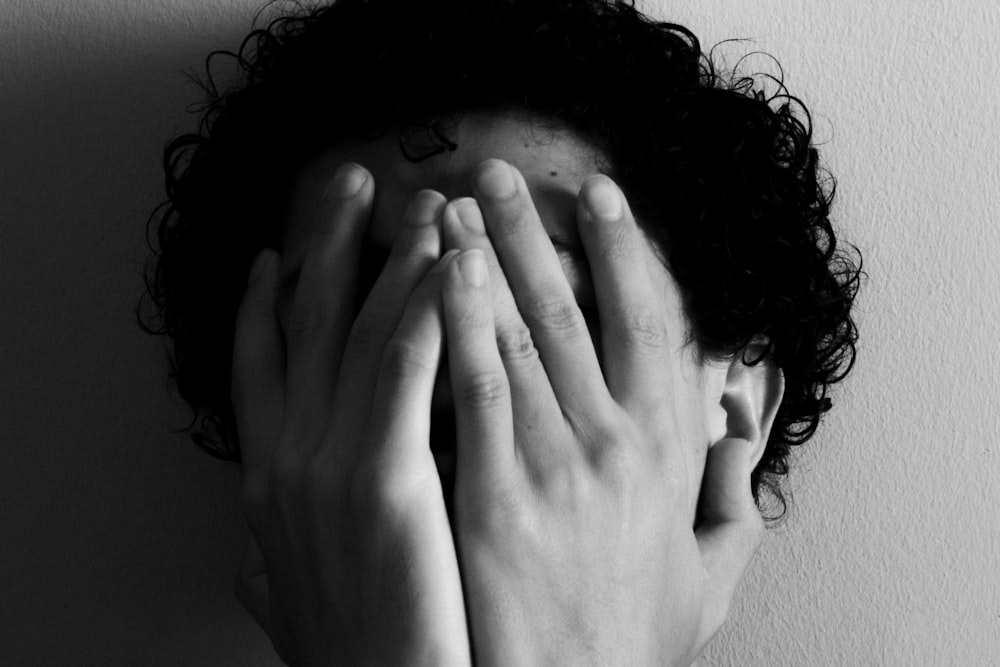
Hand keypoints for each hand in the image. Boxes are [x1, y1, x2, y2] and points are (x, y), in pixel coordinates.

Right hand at [231, 164, 469, 665]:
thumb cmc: (349, 657)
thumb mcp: (290, 599)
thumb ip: (269, 562)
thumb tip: (248, 556)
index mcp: (269, 479)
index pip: (259, 365)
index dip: (267, 301)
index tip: (283, 250)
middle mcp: (287, 457)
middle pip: (307, 322)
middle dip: (331, 242)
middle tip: (355, 179)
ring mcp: (328, 465)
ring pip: (364, 332)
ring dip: (396, 257)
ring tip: (428, 202)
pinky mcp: (383, 481)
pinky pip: (409, 370)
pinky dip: (432, 307)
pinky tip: (458, 261)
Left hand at [438, 160, 763, 665]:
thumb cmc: (632, 639)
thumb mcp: (706, 574)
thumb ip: (727, 500)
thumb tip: (733, 440)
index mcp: (667, 448)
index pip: (650, 321)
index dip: (625, 250)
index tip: (600, 198)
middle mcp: (619, 441)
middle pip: (576, 308)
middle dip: (535, 231)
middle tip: (503, 173)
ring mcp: (558, 464)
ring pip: (522, 334)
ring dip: (487, 258)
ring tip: (455, 204)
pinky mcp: (497, 496)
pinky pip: (477, 389)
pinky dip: (460, 324)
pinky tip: (439, 276)